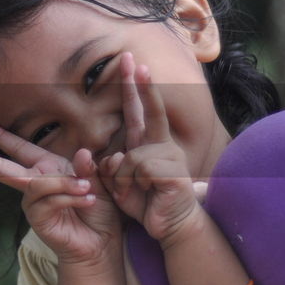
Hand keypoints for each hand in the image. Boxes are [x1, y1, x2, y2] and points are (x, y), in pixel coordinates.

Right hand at [0, 124, 120, 269]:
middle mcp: (35, 184)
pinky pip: (49, 199)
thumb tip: (82, 153)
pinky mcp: (37, 219)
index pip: (21, 149)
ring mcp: (33, 203)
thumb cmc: (99, 211)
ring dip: (65, 184)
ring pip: (38, 182)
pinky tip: (88, 200)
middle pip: (1, 168)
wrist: (101, 244)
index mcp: (47, 169)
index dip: (3, 138)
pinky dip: (70, 197)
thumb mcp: (98, 182)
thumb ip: (88, 167)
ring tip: (88, 190)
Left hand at [98, 53, 201, 245]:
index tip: (135, 64)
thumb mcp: (119, 183)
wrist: (169, 225)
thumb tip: (111, 156)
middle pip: (151, 110)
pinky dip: (132, 185)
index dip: (137, 88)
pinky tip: (146, 194)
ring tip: (132, 192)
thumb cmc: (145, 202)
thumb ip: (110, 166)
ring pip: (131, 156)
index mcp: (148, 144)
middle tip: (132, 59)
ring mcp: (170, 157)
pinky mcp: (173, 173)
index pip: (139, 111)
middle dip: (142, 86)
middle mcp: (162, 145)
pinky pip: (140, 170)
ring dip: (122, 179)